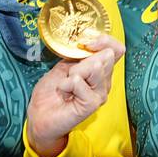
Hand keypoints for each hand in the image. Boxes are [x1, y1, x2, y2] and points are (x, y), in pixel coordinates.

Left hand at [26, 32, 123, 156]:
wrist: (41, 115)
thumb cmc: (52, 91)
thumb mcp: (64, 66)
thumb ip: (79, 56)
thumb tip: (93, 45)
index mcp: (100, 70)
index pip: (117, 49)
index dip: (105, 41)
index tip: (86, 43)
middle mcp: (105, 82)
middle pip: (105, 56)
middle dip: (81, 60)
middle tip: (69, 75)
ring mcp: (100, 94)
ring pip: (93, 67)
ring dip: (73, 73)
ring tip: (65, 85)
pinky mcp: (92, 104)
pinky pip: (78, 82)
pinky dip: (65, 85)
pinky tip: (63, 94)